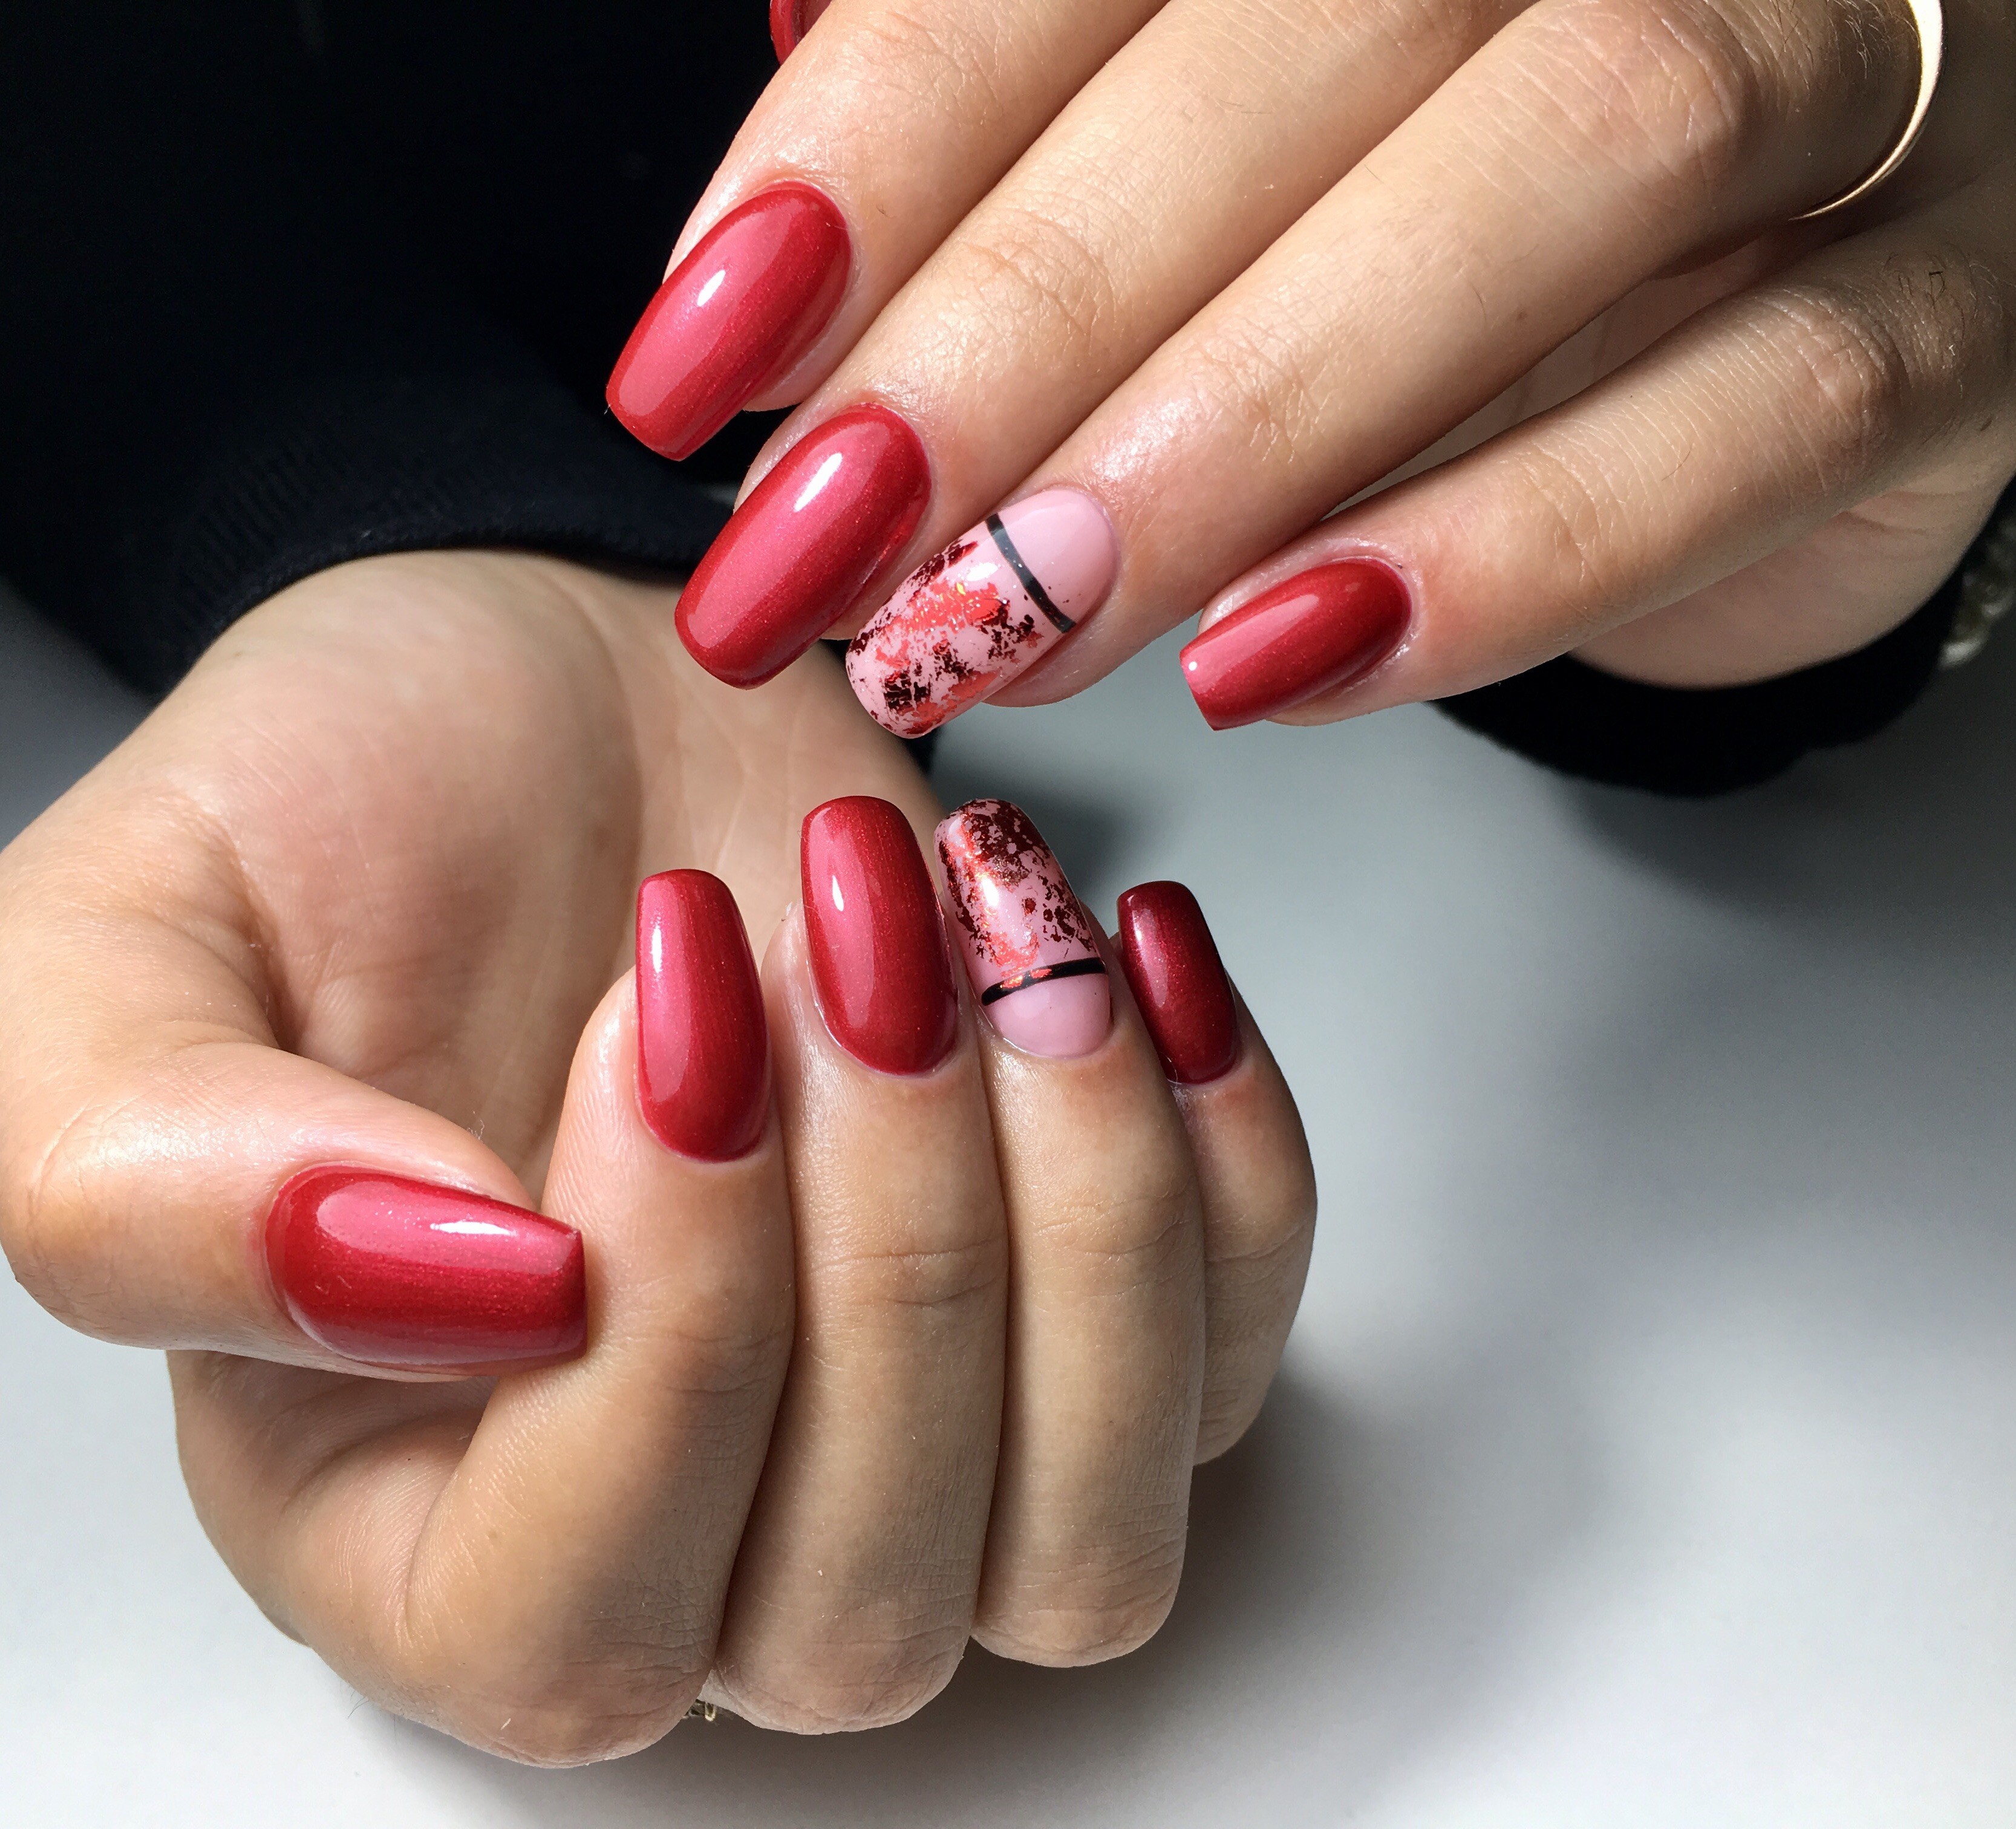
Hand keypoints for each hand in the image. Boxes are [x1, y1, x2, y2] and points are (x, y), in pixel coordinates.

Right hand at [0, 551, 1314, 1757]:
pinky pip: (1228, 1364)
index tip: (671, 1012)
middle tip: (848, 935)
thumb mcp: (131, 942)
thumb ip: (159, 1174)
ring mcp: (904, 1455)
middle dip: (895, 1238)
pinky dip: (1226, 1164)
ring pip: (1083, 1542)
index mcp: (402, 1521)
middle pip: (858, 1603)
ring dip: (1082, 1220)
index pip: (573, 1613)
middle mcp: (671, 1544)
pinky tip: (1127, 956)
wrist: (579, 702)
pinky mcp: (1071, 1324)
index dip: (668, 1327)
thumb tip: (461, 1301)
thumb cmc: (364, 810)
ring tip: (1000, 937)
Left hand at [611, 0, 2014, 731]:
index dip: (881, 140)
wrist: (1797, 293)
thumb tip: (793, 104)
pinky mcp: (1949, 313)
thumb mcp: (1242, 137)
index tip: (706, 355)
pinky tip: (1285, 661)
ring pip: (1570, 171)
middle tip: (834, 542)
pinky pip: (1758, 407)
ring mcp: (1858, 78)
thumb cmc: (1465, 211)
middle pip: (1309, 32)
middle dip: (1028, 312)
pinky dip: (1509, 550)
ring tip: (1022, 621)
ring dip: (1247, 429)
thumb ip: (1053, 102)